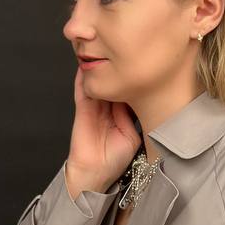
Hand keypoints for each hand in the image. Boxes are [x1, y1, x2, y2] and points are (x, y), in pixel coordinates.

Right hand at [65, 65, 141, 196]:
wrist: (95, 172)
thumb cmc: (114, 160)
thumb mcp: (131, 136)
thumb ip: (131, 115)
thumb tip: (132, 95)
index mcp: (120, 114)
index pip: (127, 91)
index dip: (132, 79)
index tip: (141, 64)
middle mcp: (107, 108)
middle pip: (112, 83)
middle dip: (117, 70)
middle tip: (125, 52)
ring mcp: (94, 107)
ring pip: (97, 83)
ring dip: (100, 70)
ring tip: (105, 51)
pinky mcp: (83, 109)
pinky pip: (83, 89)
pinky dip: (84, 77)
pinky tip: (87, 65)